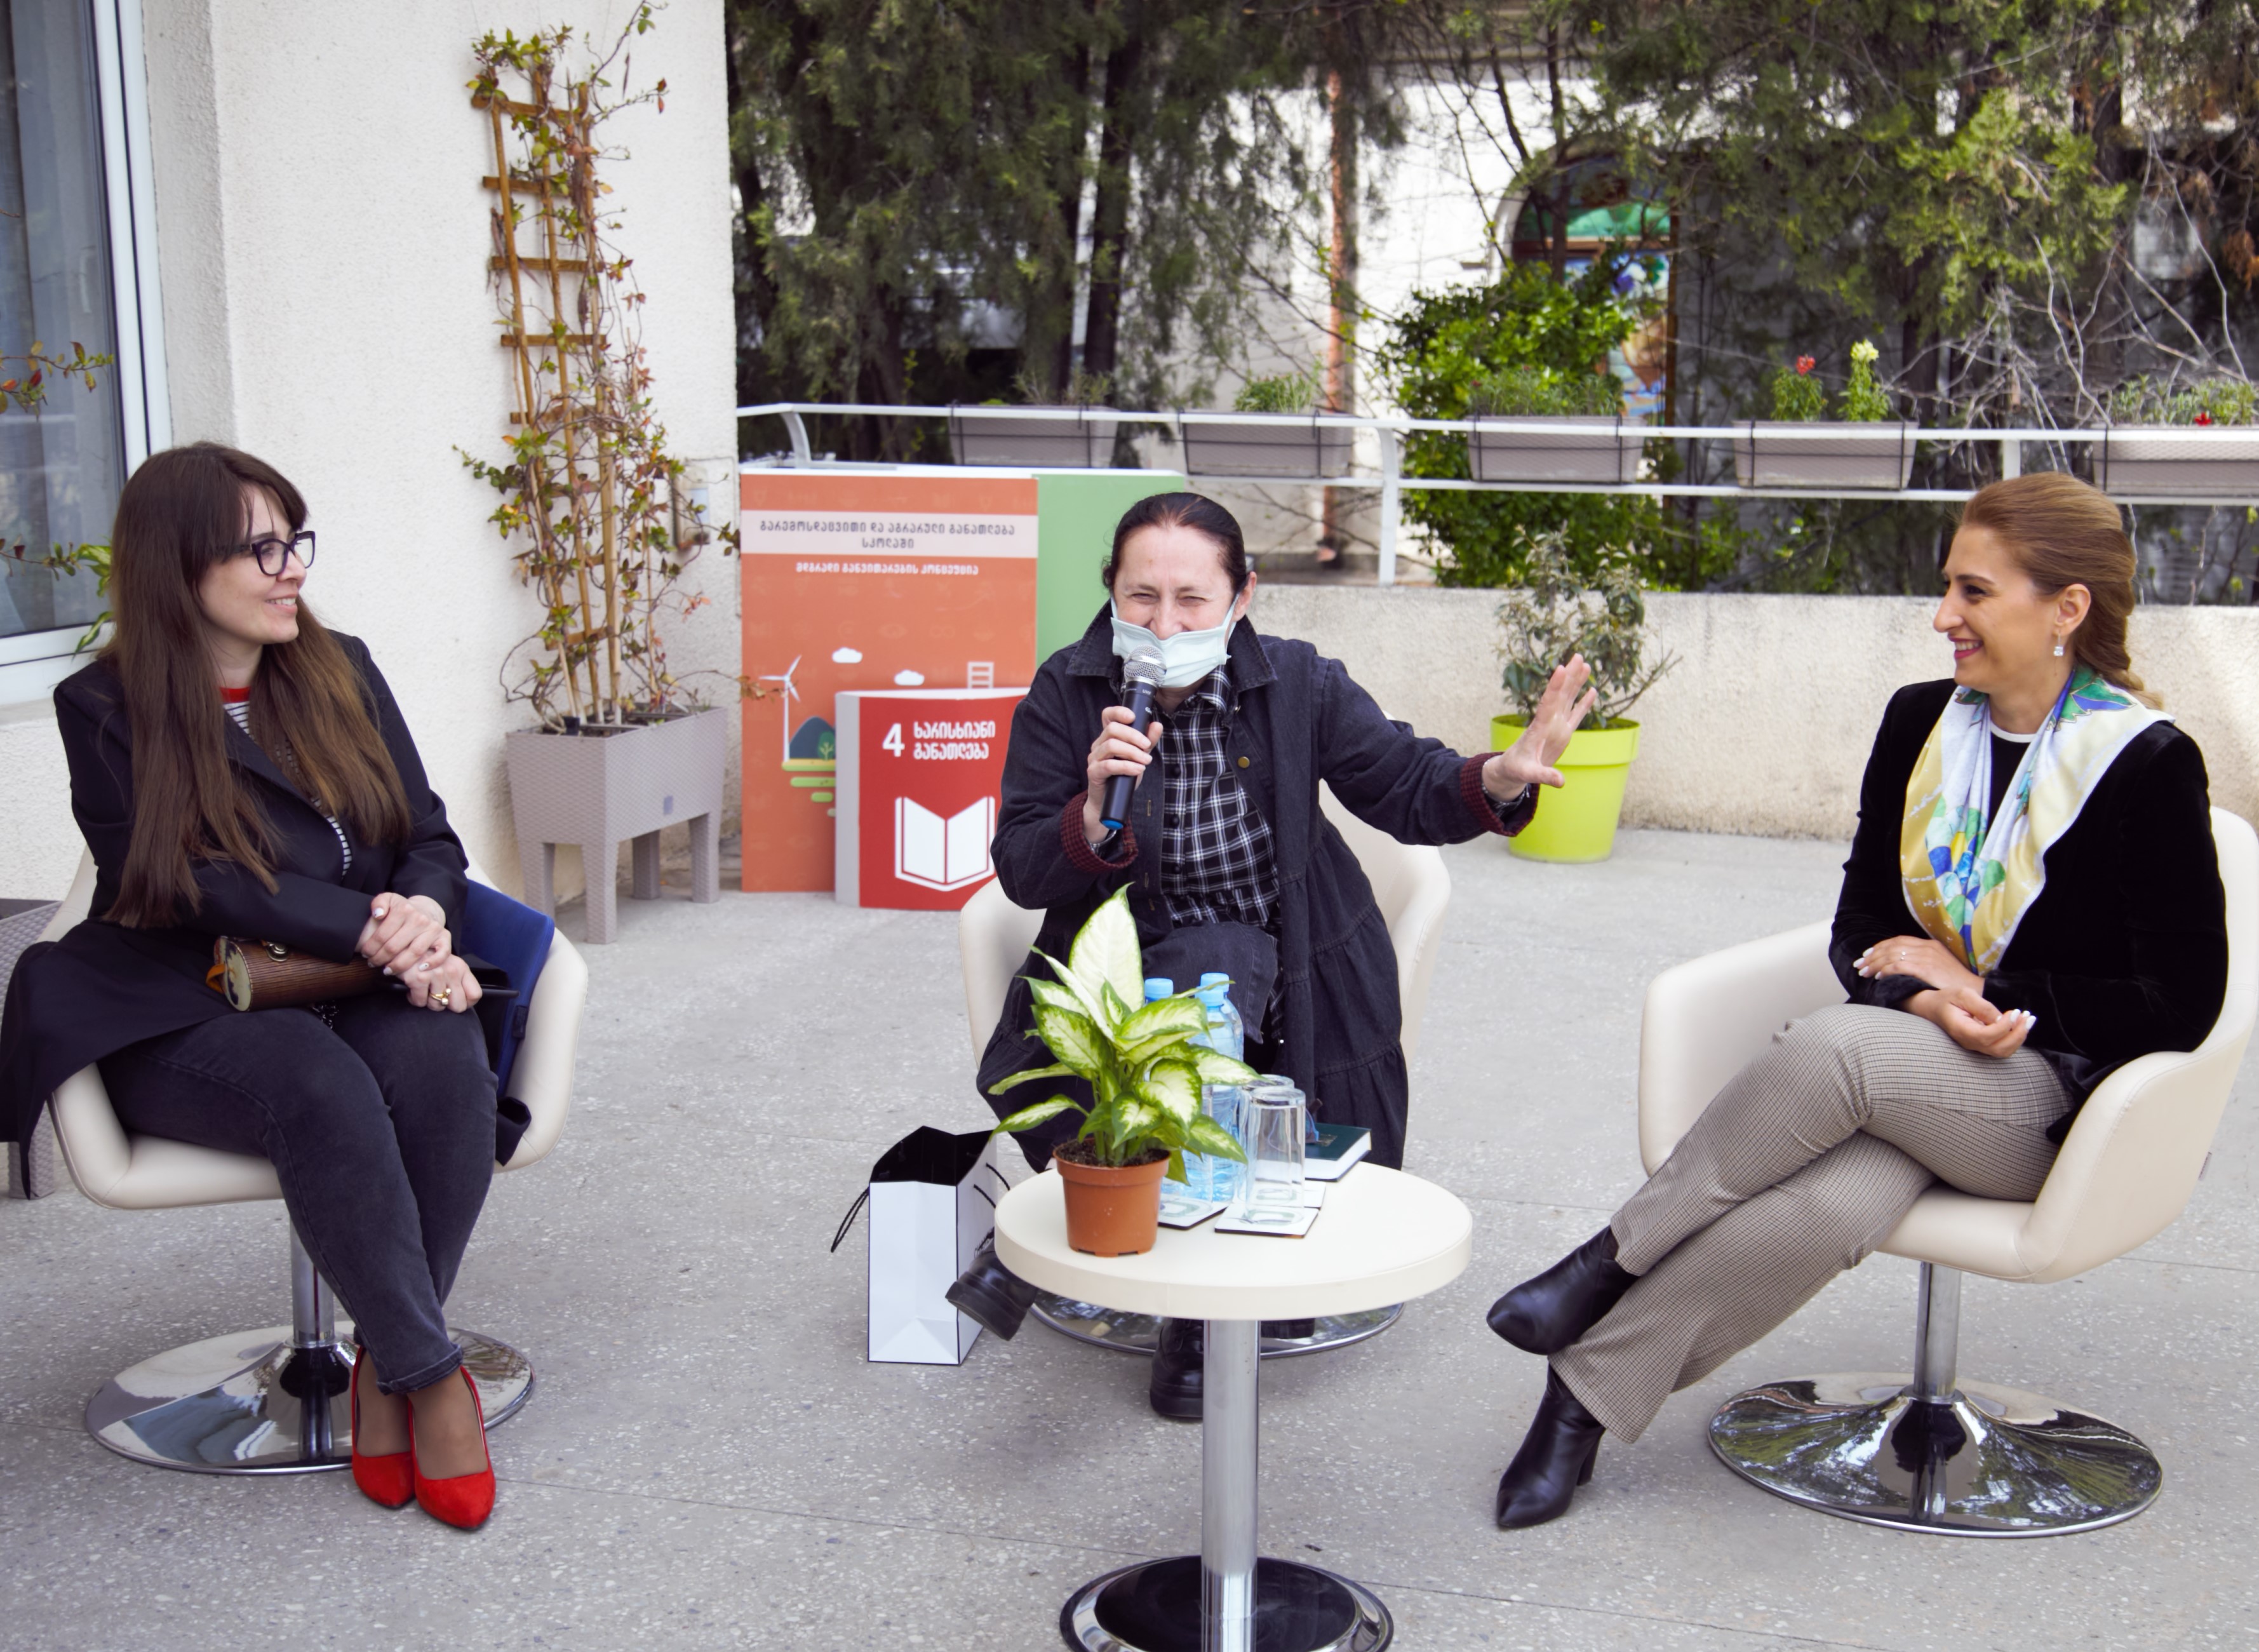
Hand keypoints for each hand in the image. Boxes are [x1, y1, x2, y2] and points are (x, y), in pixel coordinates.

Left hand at [357, 892, 449, 978]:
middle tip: (373, 963)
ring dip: (398, 966)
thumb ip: (379, 903)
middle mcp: (420, 919)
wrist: (426, 909)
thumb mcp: (388, 899)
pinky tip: (421, 969)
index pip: (382, 935)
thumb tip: (378, 915)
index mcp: (404, 909)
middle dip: (380, 958)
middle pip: (395, 946)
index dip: (370, 948)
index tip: (365, 954)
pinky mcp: (444, 937)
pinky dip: (434, 962)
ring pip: (414, 953)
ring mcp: (433, 928)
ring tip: (388, 970)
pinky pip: (442, 953)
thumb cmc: (402, 909)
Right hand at [408, 951, 482, 1014]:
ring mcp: (436, 975)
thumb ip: (458, 980)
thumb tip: (464, 1001)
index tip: (454, 1002)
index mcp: (461, 968)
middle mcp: (451, 971)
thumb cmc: (426, 958)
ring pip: (437, 1006)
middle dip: (446, 1005)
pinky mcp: (419, 979)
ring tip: (424, 990)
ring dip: (428, 1002)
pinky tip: (414, 989)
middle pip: (458, 1006)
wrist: (404, 947)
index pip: (475, 994)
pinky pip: (420, 1002)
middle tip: (436, 997)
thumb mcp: (448, 964)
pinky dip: (415, 999)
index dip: (466, 1003)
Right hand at [1081, 705, 1162, 845]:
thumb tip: (1156, 725)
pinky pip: (1109, 765)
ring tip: (1145, 761)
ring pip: (1111, 745)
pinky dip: (1126, 766)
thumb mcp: (1139, 757)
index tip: (1133, 717)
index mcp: (1108, 737)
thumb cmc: (1122, 777)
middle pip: (1112, 729)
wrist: (1109, 802)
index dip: (1118, 712)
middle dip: (1133, 736)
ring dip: (1132, 752)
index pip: (1108, 716)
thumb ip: (1147, 741)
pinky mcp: (1093, 772)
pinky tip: (1138, 769)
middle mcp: (1099, 745)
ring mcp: (1094, 758)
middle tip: (1147, 746)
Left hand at [1483, 655, 1597, 796]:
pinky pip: (1575, 714)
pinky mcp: (1562, 732)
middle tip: (1579, 656)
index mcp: (1539, 728)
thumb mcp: (1528, 774)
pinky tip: (1592, 690)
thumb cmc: (1517, 769)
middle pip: (1560, 695)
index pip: (1547, 704)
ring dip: (1576, 682)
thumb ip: (1544, 776)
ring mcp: (1556, 725)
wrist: (1513, 769)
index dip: (1554, 687)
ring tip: (1585, 663)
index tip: (1561, 668)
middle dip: (1569, 676)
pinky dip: (1584, 702)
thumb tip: (1561, 782)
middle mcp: (1548, 722)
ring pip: (1568, 699)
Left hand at [1856, 935, 1980, 997]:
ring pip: (1892, 956)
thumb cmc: (1955, 983)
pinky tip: (1878, 977)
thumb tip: (1900, 967)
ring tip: (1864, 972)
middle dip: (1872, 955)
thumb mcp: (1938, 967)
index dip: (1880, 947)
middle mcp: (1927, 948)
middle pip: (1892, 947)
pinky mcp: (1926, 968)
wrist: (1974, 991)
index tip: (1867, 954)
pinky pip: (1899, 967)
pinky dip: (1886, 970)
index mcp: (1929, 945)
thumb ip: (1921, 962)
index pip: (1899, 941)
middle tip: (1859, 964)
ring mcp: (1927, 957)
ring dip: (1875, 964)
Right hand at [1910, 985, 2035, 1058]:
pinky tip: (2020, 1024)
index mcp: (1961, 1030)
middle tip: (2028, 1017)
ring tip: (2028, 1020)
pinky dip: (2015, 1037)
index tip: (2014, 1012)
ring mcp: (1976, 1046)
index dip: (2004, 1027)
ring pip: (2003, 1051)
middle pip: (1999, 1049)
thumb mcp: (1963, 994)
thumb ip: (1982, 1007)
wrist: (1934, 1008)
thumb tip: (2001, 1019)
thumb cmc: (1947, 998)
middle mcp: (1969, 1043)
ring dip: (2019, 1037)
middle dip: (2018, 1034)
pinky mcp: (1982, 1044)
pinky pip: (2002, 1047)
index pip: (1987, 1037)